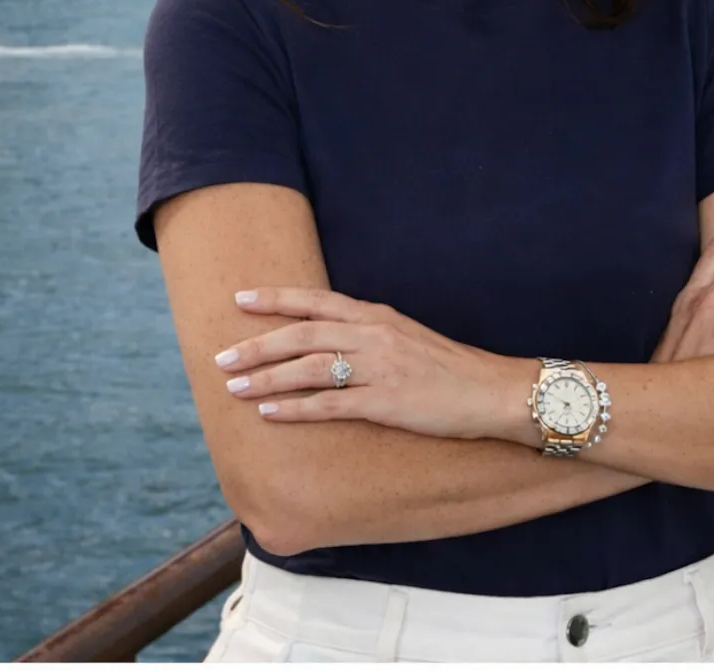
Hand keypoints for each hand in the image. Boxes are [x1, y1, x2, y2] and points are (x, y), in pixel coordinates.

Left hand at [214, 287, 529, 440]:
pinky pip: (329, 405)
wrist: (491, 391)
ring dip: (267, 378)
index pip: (315, 302)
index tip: (241, 298)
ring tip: (235, 388)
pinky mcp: (386, 403)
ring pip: (309, 368)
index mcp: (376, 315)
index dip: (276, 299)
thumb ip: (368, 332)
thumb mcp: (406, 335)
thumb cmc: (448, 367)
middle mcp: (373, 335)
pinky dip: (294, 409)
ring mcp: (379, 368)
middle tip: (222, 357)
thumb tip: (329, 338)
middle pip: (302, 334)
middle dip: (257, 344)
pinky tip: (270, 414)